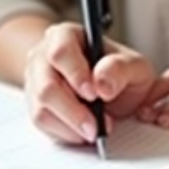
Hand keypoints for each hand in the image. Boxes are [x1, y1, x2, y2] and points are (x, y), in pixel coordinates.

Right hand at [23, 22, 155, 144]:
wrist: (110, 92)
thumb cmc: (118, 74)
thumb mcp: (134, 67)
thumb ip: (121, 69)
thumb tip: (102, 84)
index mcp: (66, 36)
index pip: (60, 52)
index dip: (76, 74)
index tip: (95, 95)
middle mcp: (43, 56)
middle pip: (46, 85)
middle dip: (74, 110)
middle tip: (97, 125)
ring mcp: (35, 82)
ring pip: (41, 108)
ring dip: (71, 125)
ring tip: (94, 130)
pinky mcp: (34, 106)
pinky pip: (42, 123)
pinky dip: (65, 133)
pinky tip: (83, 131)